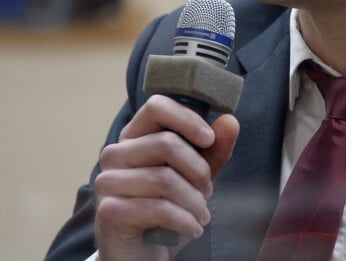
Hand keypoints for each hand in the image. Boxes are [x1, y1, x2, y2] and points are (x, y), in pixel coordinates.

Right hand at [94, 94, 239, 260]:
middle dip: (199, 169)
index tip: (209, 139)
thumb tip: (230, 121)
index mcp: (135, 136)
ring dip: (194, 200)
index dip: (187, 119)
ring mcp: (107, 181)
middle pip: (166, 143)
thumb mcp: (197, 175)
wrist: (142, 253)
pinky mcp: (109, 211)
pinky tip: (193, 228)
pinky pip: (158, 208)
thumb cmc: (169, 206)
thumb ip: (213, 149)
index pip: (156, 106)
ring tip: (202, 213)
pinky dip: (185, 220)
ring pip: (164, 178)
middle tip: (208, 190)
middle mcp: (115, 153)